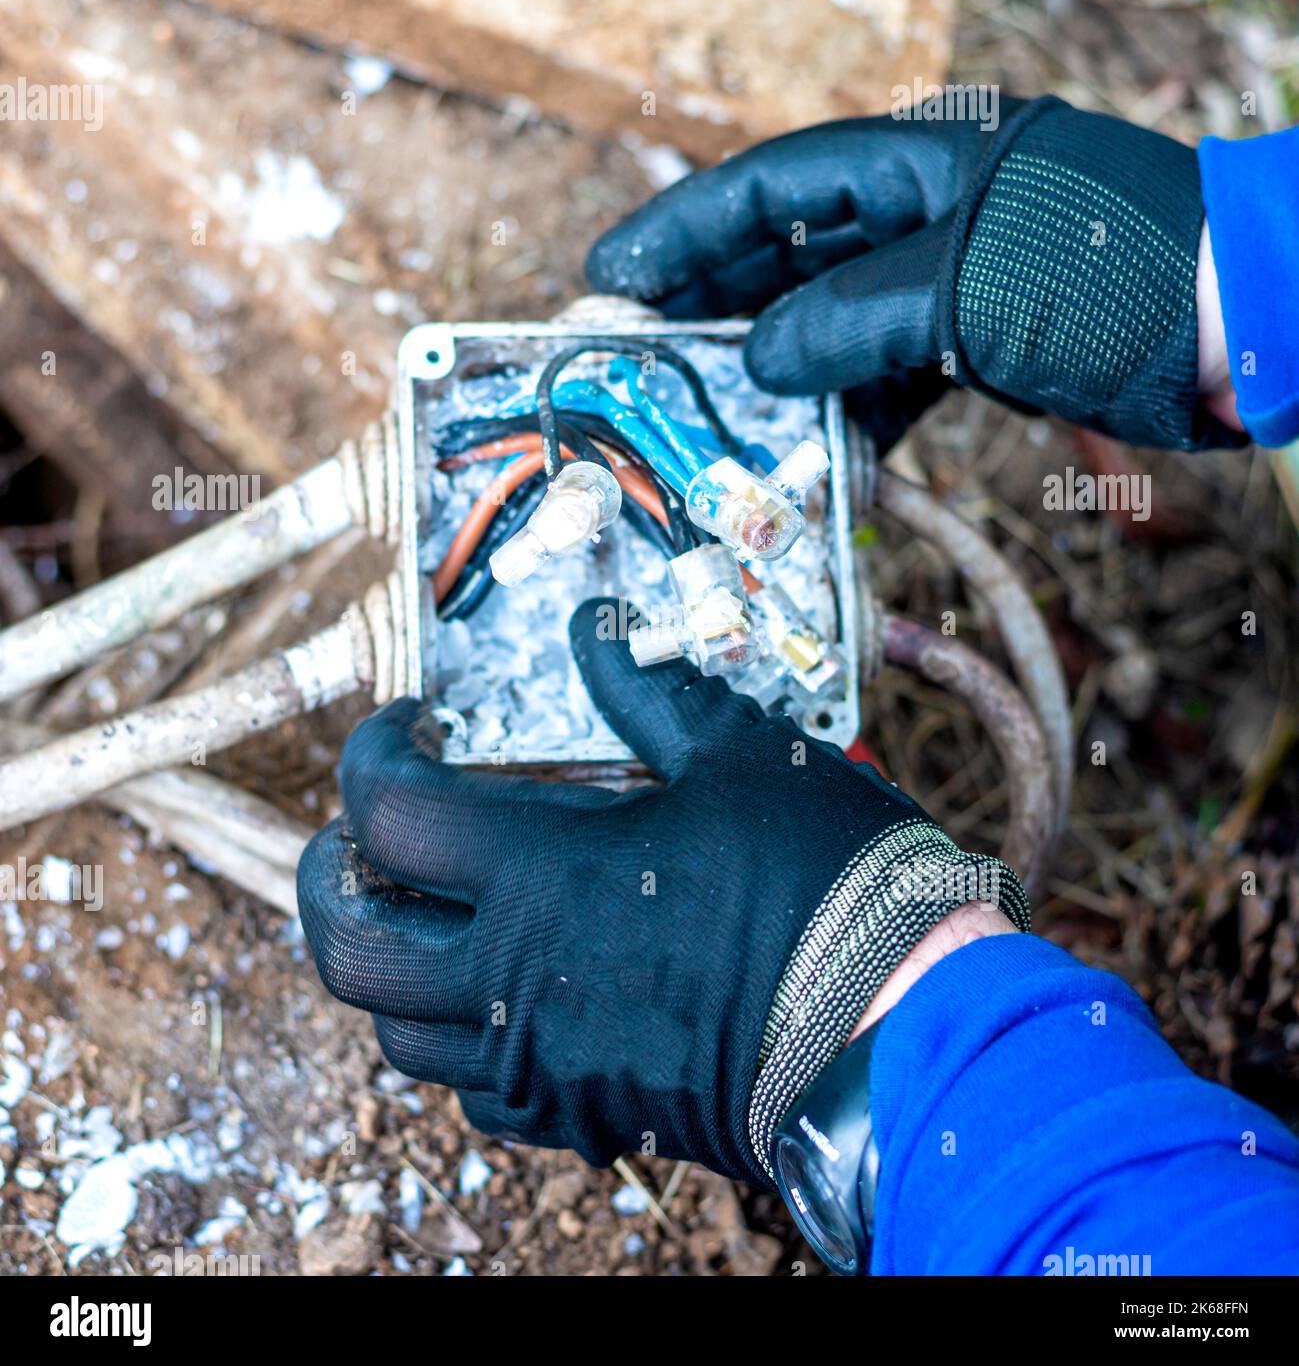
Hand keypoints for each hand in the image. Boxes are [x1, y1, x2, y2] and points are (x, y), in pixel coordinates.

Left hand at [297, 599, 1029, 1185]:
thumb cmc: (822, 886)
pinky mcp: (582, 1109)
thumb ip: (647, 691)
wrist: (894, 1024)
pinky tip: (502, 995)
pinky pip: (477, 1090)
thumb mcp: (737, 758)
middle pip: (350, 944)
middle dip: (328, 877)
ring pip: (396, 1033)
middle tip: (360, 833)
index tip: (408, 725)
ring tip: (423, 912)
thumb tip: (596, 632)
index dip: (374, 754)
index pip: (392, 813)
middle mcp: (516, 979)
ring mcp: (542, 1058)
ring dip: (386, 963)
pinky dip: (459, 1038)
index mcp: (543, 876)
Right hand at [588, 94, 1246, 452]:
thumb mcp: (968, 285)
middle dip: (716, 309)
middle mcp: (922, 212)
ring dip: (775, 375)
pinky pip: (887, 378)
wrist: (1243, 328)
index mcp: (918, 159)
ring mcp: (948, 279)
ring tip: (709, 417)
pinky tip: (811, 456)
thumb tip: (759, 362)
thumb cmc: (1119, 275)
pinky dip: (850, 419)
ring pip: (830, 324)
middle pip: (788, 255)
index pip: (772, 186)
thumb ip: (852, 320)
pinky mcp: (976, 343)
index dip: (684, 231)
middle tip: (645, 359)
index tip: (614, 274)